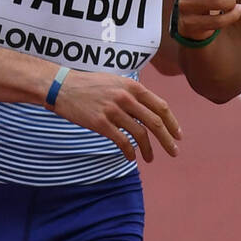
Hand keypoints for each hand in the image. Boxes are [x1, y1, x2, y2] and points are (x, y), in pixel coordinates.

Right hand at [50, 69, 181, 161]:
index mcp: (133, 86)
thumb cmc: (90, 85)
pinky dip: (130, 152)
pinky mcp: (101, 123)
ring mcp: (113, 111)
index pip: (161, 106)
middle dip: (167, 140)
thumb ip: (134, 93)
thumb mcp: (116, 82)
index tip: (178, 135)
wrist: (62, 86)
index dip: (172, 123)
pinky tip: (131, 157)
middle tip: (174, 152)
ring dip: (149, 150)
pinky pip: (122, 141)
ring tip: (150, 159)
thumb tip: (151, 110)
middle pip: (155, 122)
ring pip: (140, 135)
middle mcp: (126, 98)